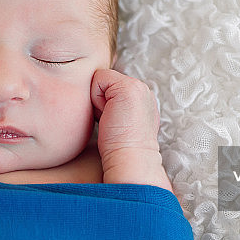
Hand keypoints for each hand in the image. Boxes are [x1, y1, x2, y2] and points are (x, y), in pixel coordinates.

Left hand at [91, 69, 171, 190]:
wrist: (130, 160)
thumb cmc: (119, 149)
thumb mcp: (119, 123)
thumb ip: (115, 107)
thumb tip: (99, 105)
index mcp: (142, 100)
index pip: (110, 88)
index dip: (104, 104)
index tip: (114, 123)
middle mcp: (143, 90)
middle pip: (105, 82)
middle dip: (102, 101)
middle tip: (112, 122)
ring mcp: (138, 86)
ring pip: (102, 80)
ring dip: (100, 101)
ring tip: (111, 119)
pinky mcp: (128, 86)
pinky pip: (98, 78)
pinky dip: (97, 98)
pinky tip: (109, 115)